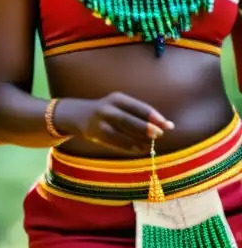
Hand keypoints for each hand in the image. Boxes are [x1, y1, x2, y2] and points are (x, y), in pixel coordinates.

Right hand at [55, 93, 174, 153]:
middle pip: (129, 120)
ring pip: (122, 134)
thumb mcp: (121, 105)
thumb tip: (169, 125)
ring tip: (150, 145)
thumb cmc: (109, 111)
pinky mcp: (97, 135)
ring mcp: (101, 123)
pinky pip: (116, 143)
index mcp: (118, 99)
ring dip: (138, 140)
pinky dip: (130, 147)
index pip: (139, 107)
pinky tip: (139, 149)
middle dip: (146, 128)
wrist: (79, 114)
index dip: (155, 117)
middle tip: (159, 134)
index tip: (168, 125)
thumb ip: (141, 114)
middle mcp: (108, 109)